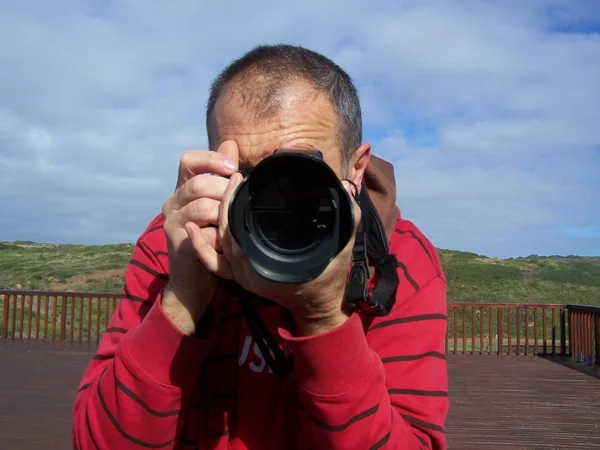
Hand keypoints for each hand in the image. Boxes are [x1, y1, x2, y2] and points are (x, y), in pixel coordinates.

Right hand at [160, 141, 238, 332]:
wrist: (195, 276)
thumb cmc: (211, 236)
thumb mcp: (218, 203)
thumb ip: (222, 175)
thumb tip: (232, 145)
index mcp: (184, 188)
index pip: (189, 160)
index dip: (210, 158)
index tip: (232, 166)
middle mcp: (173, 201)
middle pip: (199, 183)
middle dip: (225, 190)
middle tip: (240, 201)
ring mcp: (172, 221)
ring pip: (202, 206)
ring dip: (224, 213)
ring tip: (235, 222)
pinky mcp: (177, 241)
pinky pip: (201, 231)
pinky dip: (219, 234)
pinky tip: (227, 240)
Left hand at [188, 142, 361, 334]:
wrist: (317, 306)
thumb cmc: (327, 278)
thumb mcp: (341, 249)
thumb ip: (347, 221)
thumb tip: (347, 190)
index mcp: (267, 266)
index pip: (239, 230)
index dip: (233, 204)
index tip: (238, 179)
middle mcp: (249, 272)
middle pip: (224, 234)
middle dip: (223, 204)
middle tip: (232, 179)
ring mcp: (242, 275)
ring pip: (216, 246)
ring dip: (213, 219)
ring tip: (220, 192)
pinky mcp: (240, 276)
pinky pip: (214, 262)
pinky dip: (201, 247)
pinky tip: (195, 228)